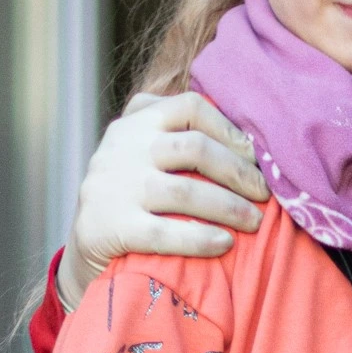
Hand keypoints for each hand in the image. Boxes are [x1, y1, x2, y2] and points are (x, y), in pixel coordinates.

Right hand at [59, 92, 269, 310]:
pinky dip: (201, 238)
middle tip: (264, 195)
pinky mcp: (110, 226)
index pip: (190, 107)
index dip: (230, 130)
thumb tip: (250, 144)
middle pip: (195, 148)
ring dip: (230, 208)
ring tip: (255, 222)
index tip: (256, 156)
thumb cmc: (134, 196)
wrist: (87, 244)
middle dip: (238, 173)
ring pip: (184, 191)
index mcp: (137, 122)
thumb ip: (181, 137)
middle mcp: (123, 147)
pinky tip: (225, 243)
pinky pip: (164, 232)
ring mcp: (114, 186)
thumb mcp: (146, 155)